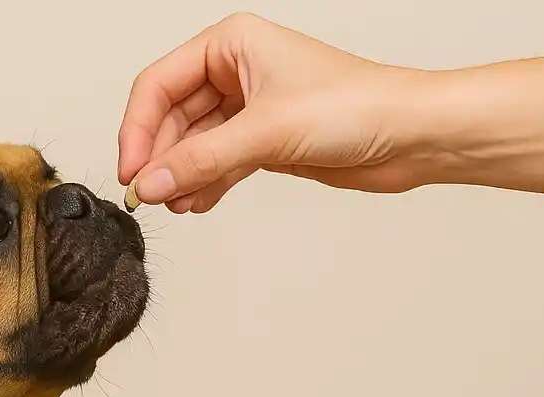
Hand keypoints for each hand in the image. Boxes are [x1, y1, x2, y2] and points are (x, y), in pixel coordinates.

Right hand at [117, 13, 429, 212]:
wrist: (411, 134)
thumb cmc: (359, 105)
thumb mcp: (267, 132)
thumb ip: (203, 160)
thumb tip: (152, 182)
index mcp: (231, 45)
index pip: (158, 85)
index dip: (138, 129)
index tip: (132, 171)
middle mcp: (237, 71)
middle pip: (171, 117)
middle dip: (159, 158)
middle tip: (149, 195)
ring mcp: (250, 108)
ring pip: (193, 144)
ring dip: (180, 175)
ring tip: (173, 203)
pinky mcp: (265, 141)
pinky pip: (217, 163)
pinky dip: (204, 183)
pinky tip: (196, 203)